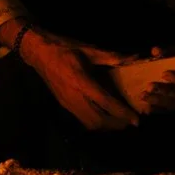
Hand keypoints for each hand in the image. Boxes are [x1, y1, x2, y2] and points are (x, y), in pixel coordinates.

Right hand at [2, 22, 137, 131]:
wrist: (38, 53)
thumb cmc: (64, 48)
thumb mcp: (88, 49)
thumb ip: (110, 57)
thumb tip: (132, 58)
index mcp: (81, 81)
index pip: (105, 102)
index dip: (122, 113)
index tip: (136, 119)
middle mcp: (74, 96)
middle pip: (98, 120)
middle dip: (116, 124)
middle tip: (130, 121)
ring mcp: (67, 103)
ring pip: (89, 124)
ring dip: (106, 126)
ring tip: (119, 121)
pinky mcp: (64, 105)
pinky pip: (83, 120)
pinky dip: (96, 122)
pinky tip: (104, 115)